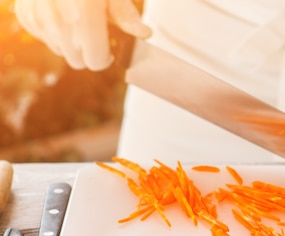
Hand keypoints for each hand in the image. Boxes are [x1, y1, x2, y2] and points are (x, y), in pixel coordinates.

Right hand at [14, 0, 151, 69]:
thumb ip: (126, 15)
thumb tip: (145, 34)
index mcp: (86, 10)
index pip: (95, 60)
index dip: (104, 58)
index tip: (109, 49)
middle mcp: (58, 14)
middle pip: (77, 61)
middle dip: (88, 51)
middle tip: (94, 33)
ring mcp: (38, 14)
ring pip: (60, 51)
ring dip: (71, 42)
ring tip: (78, 20)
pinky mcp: (25, 14)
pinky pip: (43, 38)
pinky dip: (53, 31)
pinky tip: (61, 15)